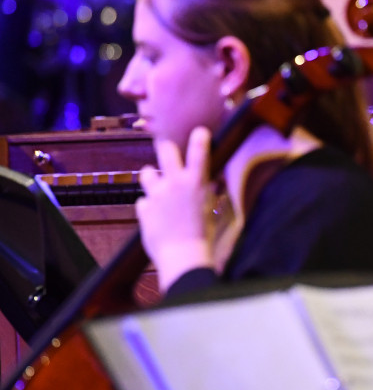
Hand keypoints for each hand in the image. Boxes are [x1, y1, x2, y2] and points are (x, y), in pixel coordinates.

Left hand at [136, 126, 215, 291]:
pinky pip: (143, 201)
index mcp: (196, 182)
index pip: (199, 151)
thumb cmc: (203, 235)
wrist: (183, 257)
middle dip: (166, 148)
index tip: (199, 132)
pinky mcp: (143, 209)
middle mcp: (174, 183)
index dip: (199, 137)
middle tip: (167, 150)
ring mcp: (156, 195)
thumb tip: (211, 183)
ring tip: (157, 186)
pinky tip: (156, 216)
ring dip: (152, 177)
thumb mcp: (212, 210)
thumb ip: (208, 193)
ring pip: (147, 173)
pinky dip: (149, 206)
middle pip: (165, 151)